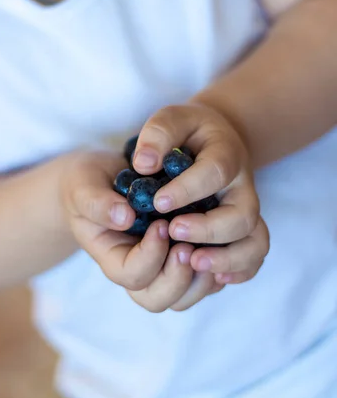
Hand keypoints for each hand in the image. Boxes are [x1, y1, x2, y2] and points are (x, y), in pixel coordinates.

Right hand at [62, 151, 200, 311]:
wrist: (104, 177)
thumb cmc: (89, 184)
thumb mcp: (83, 188)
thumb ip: (98, 203)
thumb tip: (125, 217)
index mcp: (112, 258)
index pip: (132, 276)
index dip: (150, 256)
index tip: (161, 224)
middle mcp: (138, 270)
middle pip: (158, 299)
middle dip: (177, 277)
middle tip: (187, 246)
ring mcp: (162, 268)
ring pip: (184, 297)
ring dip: (200, 279)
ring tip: (207, 247)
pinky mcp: (184, 259)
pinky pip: (205, 280)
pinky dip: (216, 268)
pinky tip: (220, 242)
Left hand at [132, 102, 269, 306]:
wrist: (213, 141)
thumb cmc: (186, 132)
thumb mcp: (170, 119)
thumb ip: (157, 134)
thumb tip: (144, 165)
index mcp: (226, 155)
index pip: (215, 173)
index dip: (187, 190)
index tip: (158, 202)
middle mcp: (241, 188)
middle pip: (242, 216)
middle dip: (209, 229)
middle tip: (174, 231)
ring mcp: (245, 213)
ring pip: (254, 243)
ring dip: (226, 258)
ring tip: (193, 262)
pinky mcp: (242, 233)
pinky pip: (253, 258)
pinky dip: (239, 271)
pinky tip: (212, 277)